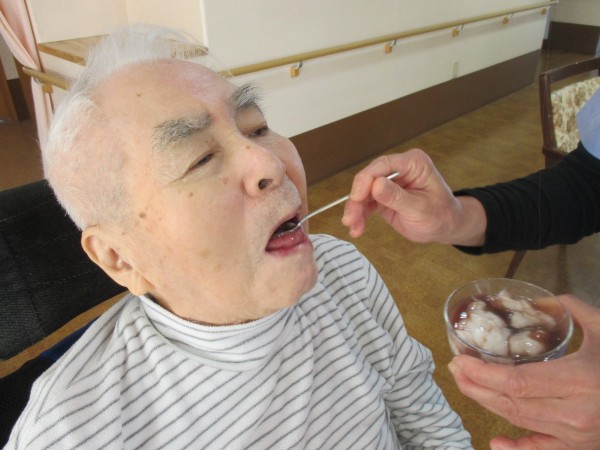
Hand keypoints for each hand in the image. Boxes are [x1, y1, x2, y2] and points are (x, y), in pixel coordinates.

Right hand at [342, 149, 485, 245]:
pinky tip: (357, 228)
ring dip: (355, 209)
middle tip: (350, 218)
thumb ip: (397, 197)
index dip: (366, 180)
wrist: (446, 227)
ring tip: (353, 227)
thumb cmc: (441, 215)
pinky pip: (366, 203)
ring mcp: (389, 182)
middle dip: (357, 199)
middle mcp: (399, 169)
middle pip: (368, 179)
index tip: (356, 197)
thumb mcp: (420, 209)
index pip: (382, 165)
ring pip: (363, 192)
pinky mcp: (382, 196)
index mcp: (413, 163)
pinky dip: (359, 215)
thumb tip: (376, 185)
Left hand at [448, 294, 599, 449]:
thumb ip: (574, 310)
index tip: (460, 360)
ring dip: (487, 404)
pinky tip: (496, 442)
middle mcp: (575, 414)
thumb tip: (545, 301)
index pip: (515, 382)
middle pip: (510, 404)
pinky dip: (517, 449)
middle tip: (456, 368)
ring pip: (519, 422)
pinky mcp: (582, 448)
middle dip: (475, 386)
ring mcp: (579, 437)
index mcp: (580, 381)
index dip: (481, 374)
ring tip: (467, 384)